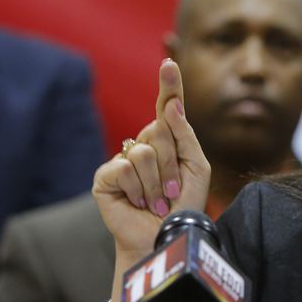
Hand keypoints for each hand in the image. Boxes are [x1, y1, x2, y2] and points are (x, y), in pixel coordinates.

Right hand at [92, 59, 210, 257]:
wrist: (165, 239)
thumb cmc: (183, 204)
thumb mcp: (197, 166)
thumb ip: (186, 134)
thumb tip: (171, 106)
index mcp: (168, 139)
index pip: (167, 106)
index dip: (168, 84)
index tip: (169, 62)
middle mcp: (143, 143)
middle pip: (159, 130)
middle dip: (173, 164)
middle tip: (172, 191)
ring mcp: (122, 158)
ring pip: (144, 151)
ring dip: (158, 182)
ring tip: (158, 201)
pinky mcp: (105, 176)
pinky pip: (125, 168)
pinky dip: (139, 189)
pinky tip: (139, 202)